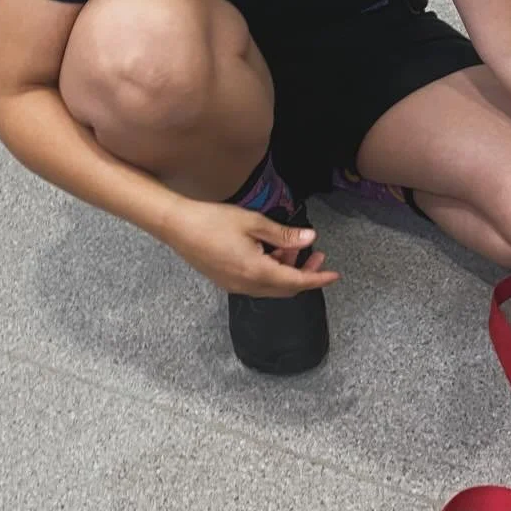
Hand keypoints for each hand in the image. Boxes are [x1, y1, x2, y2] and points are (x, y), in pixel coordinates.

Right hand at [162, 200, 339, 296]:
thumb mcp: (254, 222)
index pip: (296, 282)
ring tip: (293, 246)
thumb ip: (284, 234)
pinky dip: (271, 272)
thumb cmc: (213, 221)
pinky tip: (272, 251)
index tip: (334, 275)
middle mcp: (246, 285)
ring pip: (271, 286)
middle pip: (285, 288)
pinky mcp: (226, 281)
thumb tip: (310, 238)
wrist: (175, 226)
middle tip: (317, 255)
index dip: (317, 279)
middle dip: (304, 274)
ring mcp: (234, 285)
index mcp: (256, 272)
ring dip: (286, 271)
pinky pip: (256, 283)